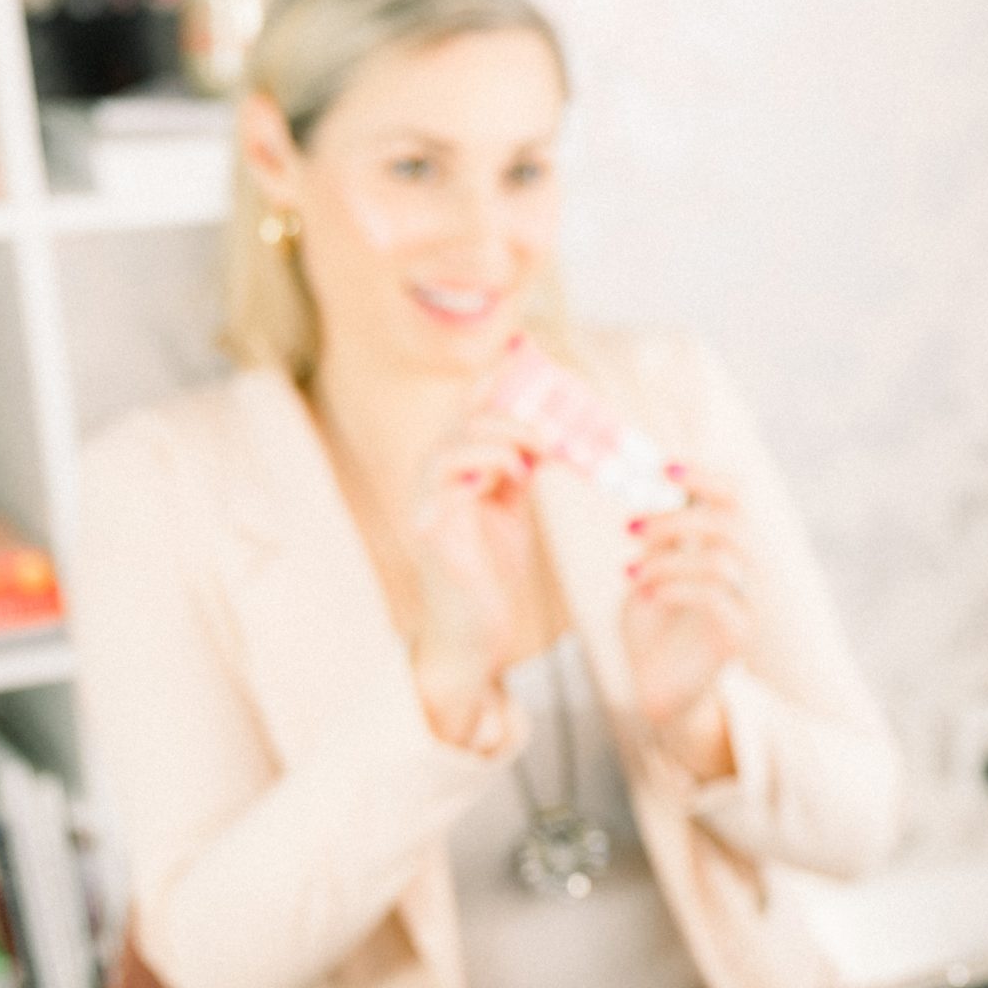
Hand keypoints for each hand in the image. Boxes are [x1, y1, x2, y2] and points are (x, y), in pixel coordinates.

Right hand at [403, 399, 550, 745]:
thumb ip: (519, 470)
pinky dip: (482, 464)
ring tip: (542, 446)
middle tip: (560, 413)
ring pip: (454, 440)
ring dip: (502, 433)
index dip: (502, 376)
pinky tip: (515, 472)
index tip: (537, 353)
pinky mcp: (430, 527)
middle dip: (516, 405)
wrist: (473, 634)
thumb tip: (548, 433)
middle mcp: (436, 476)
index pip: (474, 405)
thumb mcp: (511, 511)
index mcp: (457, 467)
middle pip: (467, 416)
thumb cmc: (489, 573)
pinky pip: (445, 478)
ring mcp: (427, 500)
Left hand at [620, 464, 752, 777]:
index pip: (734, 498)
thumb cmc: (651, 630)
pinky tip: (646, 595)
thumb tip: (646, 500)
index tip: (665, 467)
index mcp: (720, 549)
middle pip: (734, 522)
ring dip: (669, 558)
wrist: (658, 690)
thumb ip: (651, 544)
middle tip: (631, 528)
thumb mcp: (642, 575)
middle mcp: (741, 572)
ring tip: (630, 571)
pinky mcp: (736, 634)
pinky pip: (717, 598)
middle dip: (679, 518)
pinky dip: (676, 588)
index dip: (706, 476)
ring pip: (725, 560)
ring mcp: (744, 603)